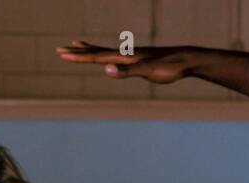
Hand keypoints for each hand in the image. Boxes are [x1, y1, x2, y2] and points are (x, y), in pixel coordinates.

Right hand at [55, 40, 194, 84]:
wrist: (188, 60)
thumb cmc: (170, 67)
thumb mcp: (148, 71)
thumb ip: (126, 72)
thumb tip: (106, 70)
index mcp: (125, 57)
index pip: (96, 56)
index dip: (78, 56)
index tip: (62, 54)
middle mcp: (126, 54)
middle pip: (96, 52)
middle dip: (77, 52)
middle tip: (60, 49)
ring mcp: (131, 56)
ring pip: (104, 52)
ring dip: (89, 50)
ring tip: (77, 45)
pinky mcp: (138, 60)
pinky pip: (116, 57)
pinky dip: (105, 55)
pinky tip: (105, 58)